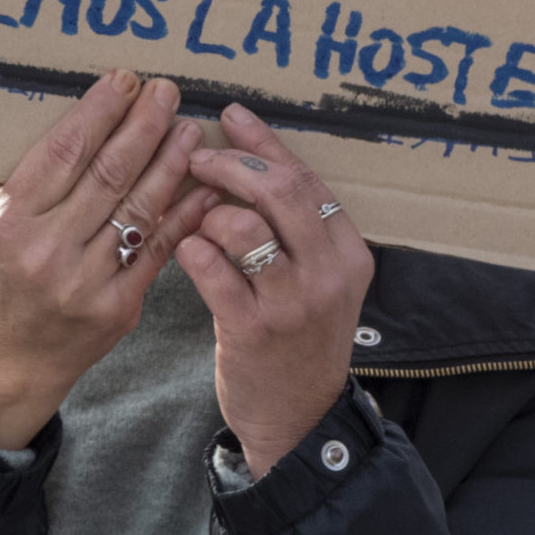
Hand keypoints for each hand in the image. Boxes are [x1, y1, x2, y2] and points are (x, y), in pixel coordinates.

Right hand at [0, 71, 219, 449]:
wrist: (13, 355)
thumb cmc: (12, 275)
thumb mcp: (8, 222)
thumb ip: (48, 179)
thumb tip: (103, 117)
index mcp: (14, 219)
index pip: (64, 151)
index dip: (100, 111)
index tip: (126, 81)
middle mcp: (47, 248)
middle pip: (107, 173)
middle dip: (143, 126)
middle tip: (168, 92)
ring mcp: (85, 281)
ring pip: (139, 208)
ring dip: (171, 162)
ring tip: (191, 129)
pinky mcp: (118, 306)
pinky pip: (160, 249)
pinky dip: (185, 214)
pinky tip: (205, 187)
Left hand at [179, 104, 374, 477]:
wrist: (298, 417)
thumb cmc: (300, 338)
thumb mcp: (320, 280)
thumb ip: (296, 227)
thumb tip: (252, 157)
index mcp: (348, 253)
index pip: (306, 179)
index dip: (265, 144)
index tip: (231, 117)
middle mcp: (327, 273)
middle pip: (279, 191)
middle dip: (231, 164)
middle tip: (198, 155)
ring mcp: (292, 302)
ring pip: (244, 225)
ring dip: (209, 211)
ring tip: (196, 220)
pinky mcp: (253, 329)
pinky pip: (214, 270)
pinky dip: (194, 249)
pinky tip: (185, 249)